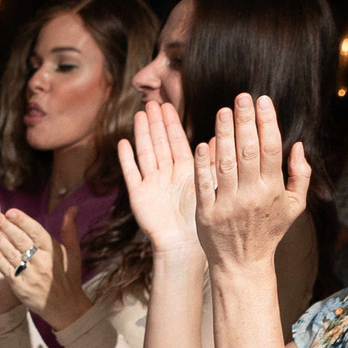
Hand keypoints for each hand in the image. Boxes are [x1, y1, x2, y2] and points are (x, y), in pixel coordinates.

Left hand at [0, 204, 90, 330]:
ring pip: (12, 254)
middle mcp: (42, 262)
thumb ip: (69, 230)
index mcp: (53, 251)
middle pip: (22, 241)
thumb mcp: (73, 252)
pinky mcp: (20, 286)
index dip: (23, 221)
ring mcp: (30, 275)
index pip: (36, 232)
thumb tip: (72, 208)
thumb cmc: (68, 276)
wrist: (65, 307)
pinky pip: (7, 270)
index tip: (11, 211)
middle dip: (7, 227)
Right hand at [118, 96, 199, 256]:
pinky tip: (123, 143)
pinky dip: (127, 159)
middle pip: (160, 143)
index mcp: (185, 170)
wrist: (183, 244)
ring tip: (139, 115)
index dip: (171, 123)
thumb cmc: (200, 219)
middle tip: (151, 102)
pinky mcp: (138, 195)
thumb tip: (224, 136)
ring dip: (142, 134)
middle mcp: (167, 174)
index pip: (177, 141)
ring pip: (146, 153)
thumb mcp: (209, 185)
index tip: (167, 105)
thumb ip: (211, 161)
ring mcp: (151, 183)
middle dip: (155, 123)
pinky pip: (131, 173)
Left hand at [193, 93, 309, 273]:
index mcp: (273, 189)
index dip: (267, 123)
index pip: (271, 149)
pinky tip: (202, 142)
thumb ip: (300, 174)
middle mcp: (251, 194)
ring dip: (223, 135)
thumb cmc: (269, 231)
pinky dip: (203, 163)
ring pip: (225, 163)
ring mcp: (227, 203)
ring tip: (223, 111)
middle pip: (248, 150)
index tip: (263, 100)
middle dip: (245, 121)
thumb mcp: (294, 205)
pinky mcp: (207, 212)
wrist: (242, 264)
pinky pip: (204, 184)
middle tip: (241, 97)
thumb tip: (298, 144)